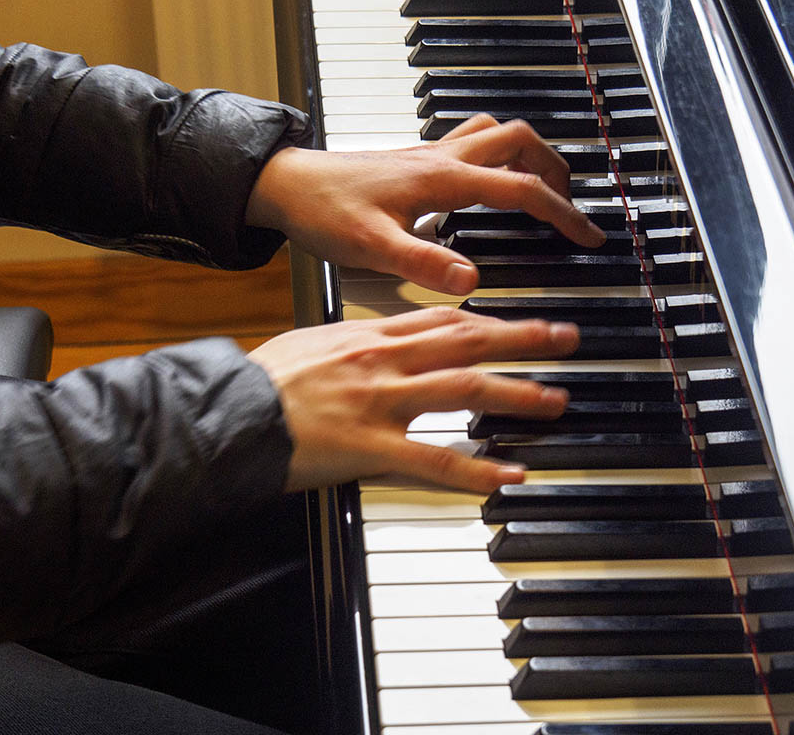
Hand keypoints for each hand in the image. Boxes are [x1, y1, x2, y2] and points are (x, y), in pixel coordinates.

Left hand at [245, 114, 605, 295]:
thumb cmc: (323, 212)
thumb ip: (423, 263)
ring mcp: (428, 156)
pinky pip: (469, 143)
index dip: (562, 213)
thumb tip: (472, 280)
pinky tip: (485, 185)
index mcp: (442, 180)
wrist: (285, 185)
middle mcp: (441, 159)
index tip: (587, 236)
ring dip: (526, 154)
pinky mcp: (414, 161)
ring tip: (542, 186)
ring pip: (495, 134)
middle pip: (519, 142)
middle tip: (570, 204)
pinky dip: (493, 156)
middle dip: (554, 170)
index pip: (521, 189)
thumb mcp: (373, 248)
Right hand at [248, 307, 579, 492]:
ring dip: (517, 393)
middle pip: (469, 343)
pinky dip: (476, 467)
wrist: (229, 408)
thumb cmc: (264, 378)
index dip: (490, 320)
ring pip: (465, 391)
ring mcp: (382, 403)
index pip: (444, 320)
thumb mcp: (313, 342)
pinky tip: (508, 474)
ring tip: (555, 399)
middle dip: (524, 339)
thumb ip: (354, 341)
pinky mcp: (370, 448)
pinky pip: (434, 460)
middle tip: (565, 338)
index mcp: (371, 336)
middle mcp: (385, 362)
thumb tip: (376, 339)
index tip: (519, 321)